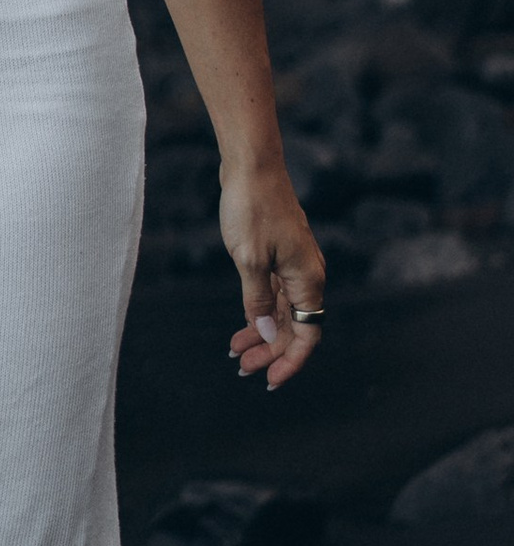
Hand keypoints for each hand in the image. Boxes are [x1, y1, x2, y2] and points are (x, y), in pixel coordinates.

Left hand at [222, 162, 326, 389]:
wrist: (252, 165)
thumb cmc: (252, 208)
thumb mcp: (249, 259)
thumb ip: (258, 300)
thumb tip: (267, 333)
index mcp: (308, 280)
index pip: (307, 335)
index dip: (290, 361)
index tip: (270, 380)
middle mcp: (307, 276)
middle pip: (295, 327)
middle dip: (271, 351)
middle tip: (243, 369)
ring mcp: (294, 265)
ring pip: (283, 312)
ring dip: (263, 334)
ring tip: (237, 353)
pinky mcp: (280, 256)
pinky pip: (274, 294)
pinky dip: (259, 311)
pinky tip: (242, 326)